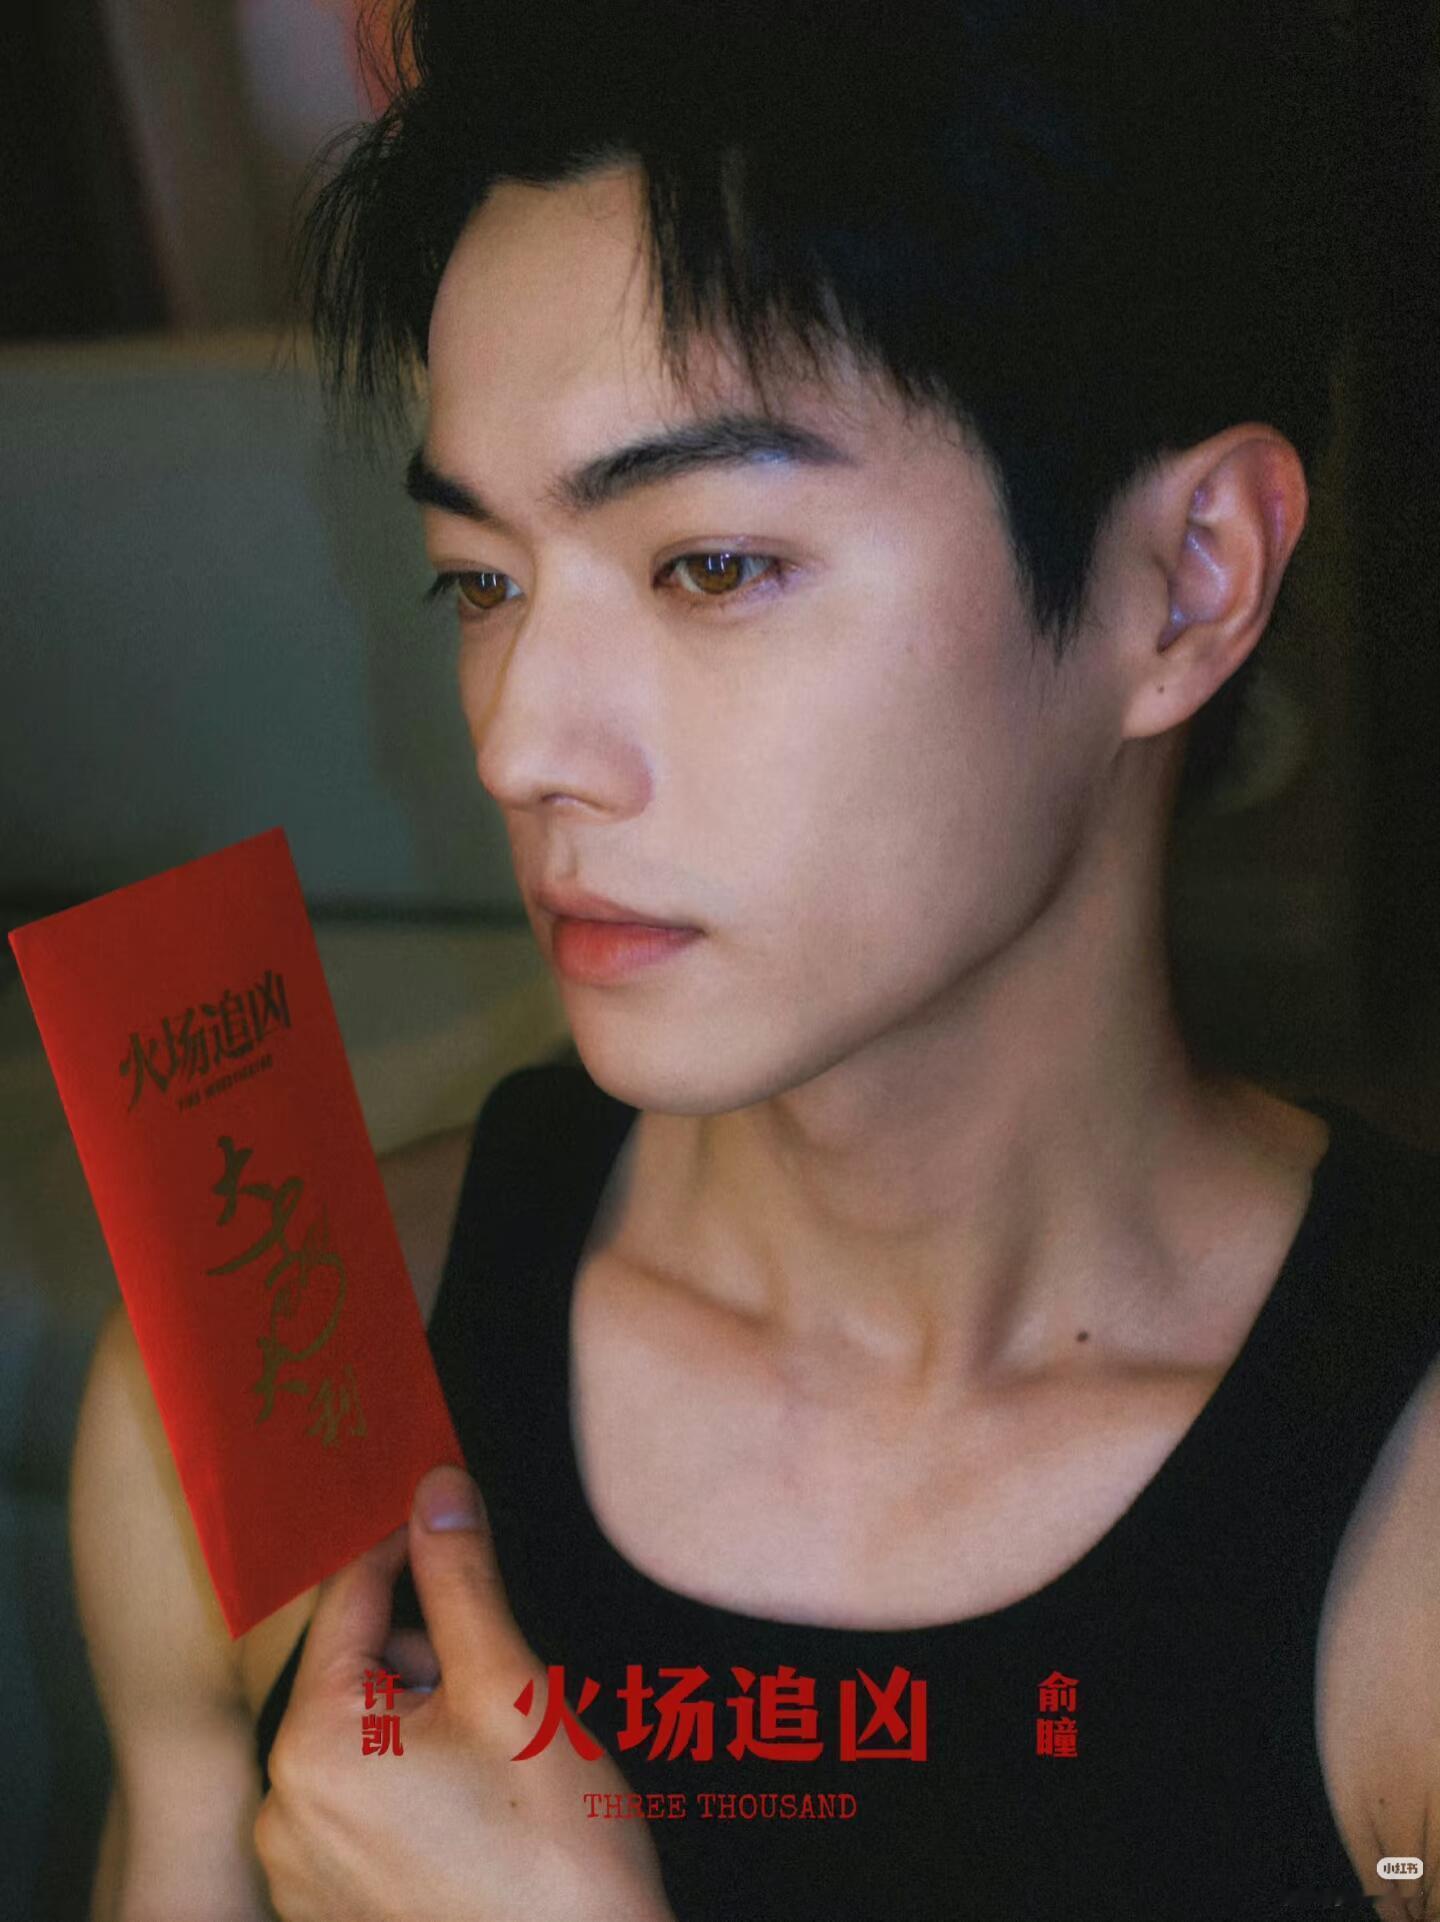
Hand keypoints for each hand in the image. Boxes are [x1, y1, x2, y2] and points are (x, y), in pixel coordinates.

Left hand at [254, 1464, 675, 1921]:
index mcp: (314, 1746)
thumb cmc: (555, 1854)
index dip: (412, 1550)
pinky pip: (360, 1808)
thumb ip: (462, 1578)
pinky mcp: (328, 1913)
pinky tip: (477, 1816)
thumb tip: (436, 1489)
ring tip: (499, 1768)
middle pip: (357, 1671)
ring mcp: (300, 1874)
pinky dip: (413, 1788)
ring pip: (363, 1738)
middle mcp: (282, 1813)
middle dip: (430, 1659)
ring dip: (426, 1723)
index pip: (352, 1598)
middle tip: (504, 1697)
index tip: (460, 1529)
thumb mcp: (511, 1688)